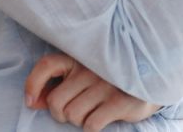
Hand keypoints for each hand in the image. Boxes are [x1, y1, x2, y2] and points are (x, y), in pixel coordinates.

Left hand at [25, 54, 160, 130]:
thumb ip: (58, 85)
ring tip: (92, 112)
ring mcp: (106, 84)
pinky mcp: (120, 101)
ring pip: (72, 114)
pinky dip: (92, 127)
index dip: (33, 84)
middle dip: (60, 114)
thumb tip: (32, 102)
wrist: (150, 81)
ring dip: (79, 121)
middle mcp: (91, 68)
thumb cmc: (108, 80)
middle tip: (73, 112)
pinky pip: (91, 124)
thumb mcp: (83, 76)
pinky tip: (102, 118)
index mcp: (80, 58)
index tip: (31, 102)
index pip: (47, 65)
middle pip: (56, 101)